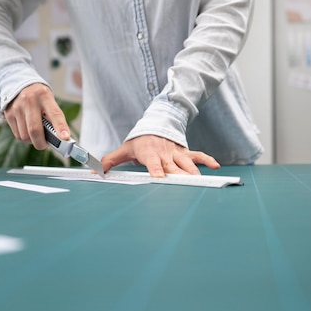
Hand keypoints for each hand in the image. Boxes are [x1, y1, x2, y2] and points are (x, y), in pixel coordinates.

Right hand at [3, 83, 69, 149]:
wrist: (20, 85)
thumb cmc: (39, 97)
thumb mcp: (49, 101)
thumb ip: (54, 118)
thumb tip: (60, 139)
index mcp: (44, 96)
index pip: (55, 114)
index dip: (60, 127)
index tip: (65, 138)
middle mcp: (29, 101)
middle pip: (35, 130)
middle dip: (41, 143)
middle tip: (45, 145)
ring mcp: (17, 108)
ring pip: (25, 136)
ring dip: (32, 141)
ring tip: (36, 135)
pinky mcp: (9, 114)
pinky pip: (18, 135)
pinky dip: (25, 138)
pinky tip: (28, 131)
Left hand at [102, 135, 220, 177]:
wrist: (156, 124)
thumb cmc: (140, 141)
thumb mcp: (125, 149)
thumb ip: (110, 161)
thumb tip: (95, 171)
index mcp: (149, 153)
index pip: (153, 163)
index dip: (157, 170)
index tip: (160, 178)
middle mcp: (164, 154)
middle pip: (173, 167)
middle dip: (178, 176)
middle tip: (184, 186)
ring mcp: (176, 153)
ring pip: (187, 164)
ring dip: (193, 172)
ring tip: (199, 181)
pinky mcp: (185, 153)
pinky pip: (198, 155)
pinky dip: (207, 160)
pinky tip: (215, 166)